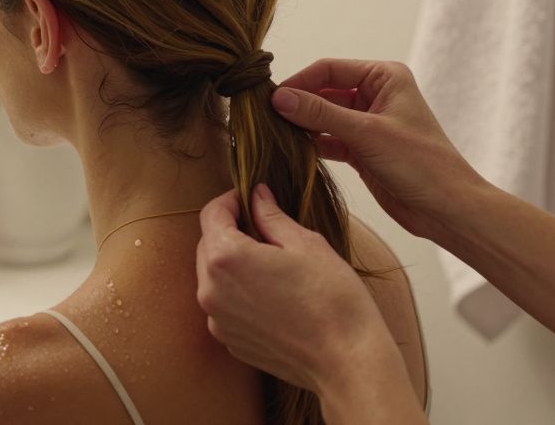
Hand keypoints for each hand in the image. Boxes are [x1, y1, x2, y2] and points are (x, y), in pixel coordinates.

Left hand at [196, 185, 404, 396]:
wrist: (346, 360)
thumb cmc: (331, 299)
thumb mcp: (305, 243)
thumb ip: (271, 215)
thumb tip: (256, 194)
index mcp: (226, 258)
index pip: (211, 214)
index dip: (230, 199)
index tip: (249, 198)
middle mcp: (210, 290)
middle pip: (208, 245)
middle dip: (231, 231)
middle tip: (266, 229)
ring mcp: (218, 320)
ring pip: (214, 276)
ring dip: (233, 263)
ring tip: (272, 264)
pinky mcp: (230, 341)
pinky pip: (224, 305)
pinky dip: (239, 293)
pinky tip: (272, 294)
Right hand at [271, 58, 486, 239]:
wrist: (447, 209)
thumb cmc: (420, 163)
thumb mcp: (366, 133)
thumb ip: (320, 113)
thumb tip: (279, 97)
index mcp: (384, 77)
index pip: (330, 69)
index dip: (300, 81)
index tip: (272, 98)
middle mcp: (376, 95)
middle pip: (324, 92)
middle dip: (298, 103)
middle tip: (266, 117)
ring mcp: (368, 123)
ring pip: (324, 117)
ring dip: (302, 125)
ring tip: (274, 134)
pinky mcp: (362, 150)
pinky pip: (328, 139)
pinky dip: (311, 144)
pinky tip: (292, 150)